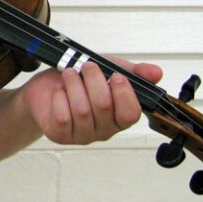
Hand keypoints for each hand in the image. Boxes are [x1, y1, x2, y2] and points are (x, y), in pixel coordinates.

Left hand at [22, 58, 162, 144]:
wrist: (45, 88)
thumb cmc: (80, 80)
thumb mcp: (109, 69)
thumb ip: (134, 72)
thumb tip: (157, 73)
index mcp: (120, 116)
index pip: (131, 113)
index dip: (124, 93)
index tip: (115, 75)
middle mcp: (104, 129)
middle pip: (103, 106)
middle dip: (94, 80)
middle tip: (86, 66)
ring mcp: (83, 134)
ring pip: (82, 110)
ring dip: (74, 85)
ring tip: (69, 73)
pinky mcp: (61, 135)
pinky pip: (63, 116)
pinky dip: (59, 97)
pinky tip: (58, 91)